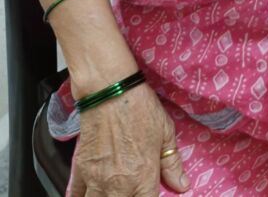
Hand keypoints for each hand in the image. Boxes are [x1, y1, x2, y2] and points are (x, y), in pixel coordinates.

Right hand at [69, 83, 189, 195]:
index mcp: (143, 177)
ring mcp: (96, 180)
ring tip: (113, 192)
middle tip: (131, 190)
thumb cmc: (140, 107)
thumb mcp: (165, 132)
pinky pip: (76, 196)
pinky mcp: (79, 170)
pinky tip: (90, 193)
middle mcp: (118, 185)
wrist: (110, 91)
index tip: (148, 192)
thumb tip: (181, 184)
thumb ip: (172, 163)